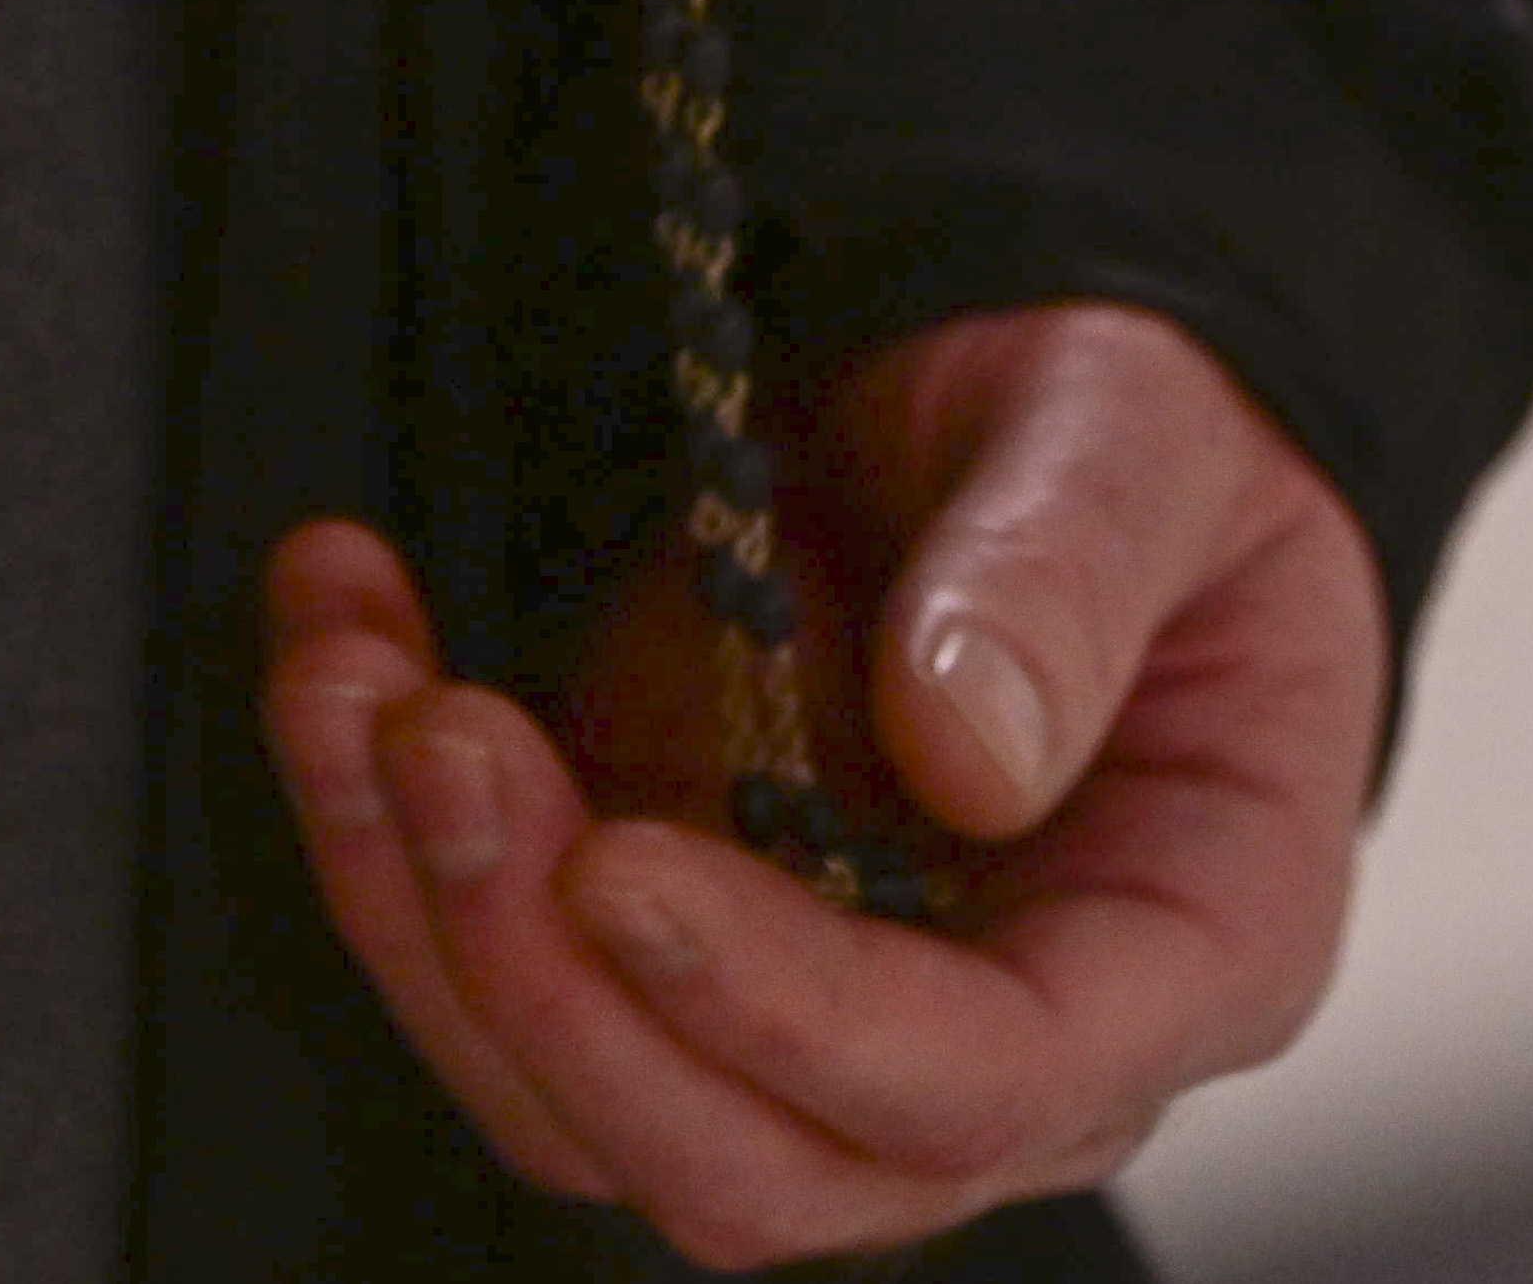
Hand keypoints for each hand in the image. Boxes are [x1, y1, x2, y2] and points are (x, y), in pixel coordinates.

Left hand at [261, 304, 1388, 1271]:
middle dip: (555, 988)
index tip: (621, 868)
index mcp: (1189, 943)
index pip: (988, 1081)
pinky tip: (343, 635)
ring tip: (354, 678)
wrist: (1025, 379)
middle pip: (750, 1154)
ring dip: (423, 908)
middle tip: (445, 747)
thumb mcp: (1137, 431)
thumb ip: (1064, 575)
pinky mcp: (655, 923)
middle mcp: (992, 1028)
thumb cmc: (1138, 422)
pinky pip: (493, 954)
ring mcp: (800, 995)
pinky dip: (374, 819)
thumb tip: (962, 751)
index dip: (790, 1014)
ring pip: (577, 1088)